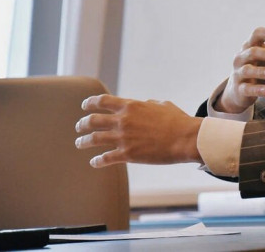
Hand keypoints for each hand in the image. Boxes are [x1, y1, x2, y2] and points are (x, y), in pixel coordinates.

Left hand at [75, 95, 203, 167]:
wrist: (185, 138)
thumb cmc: (177, 120)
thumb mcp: (162, 105)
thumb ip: (148, 104)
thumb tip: (143, 104)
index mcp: (130, 106)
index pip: (102, 101)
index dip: (90, 103)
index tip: (85, 106)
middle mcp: (122, 120)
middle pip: (93, 120)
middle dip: (82, 123)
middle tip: (79, 127)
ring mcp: (123, 138)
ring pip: (94, 139)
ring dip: (84, 141)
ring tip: (80, 143)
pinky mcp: (127, 155)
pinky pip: (105, 158)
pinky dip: (97, 161)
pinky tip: (94, 162)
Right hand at [218, 27, 264, 112]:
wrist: (241, 89)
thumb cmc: (261, 64)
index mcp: (251, 44)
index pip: (256, 34)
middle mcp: (242, 57)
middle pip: (252, 52)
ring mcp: (239, 73)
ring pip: (248, 70)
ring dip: (260, 71)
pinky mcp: (240, 89)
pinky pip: (247, 89)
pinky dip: (256, 89)